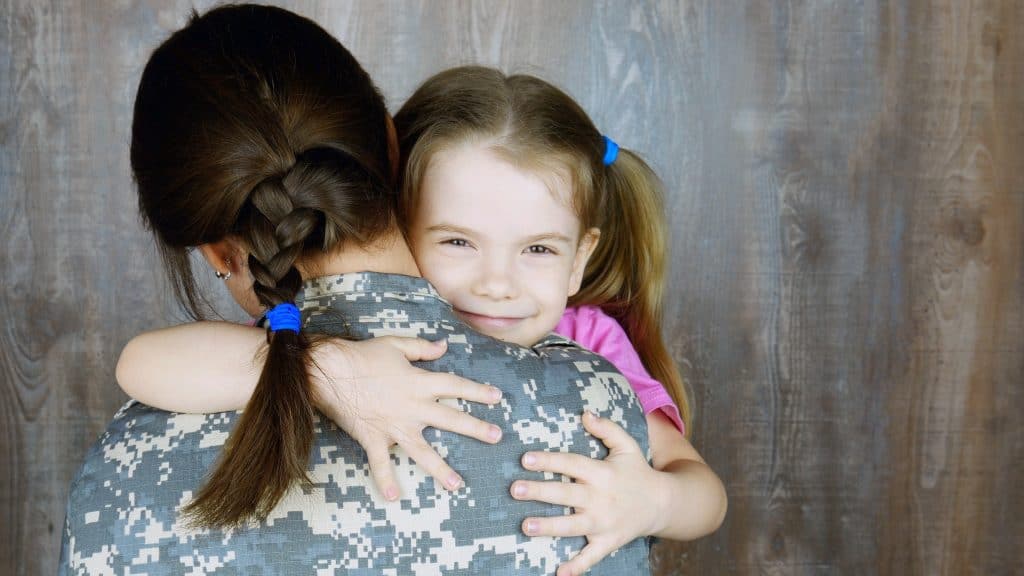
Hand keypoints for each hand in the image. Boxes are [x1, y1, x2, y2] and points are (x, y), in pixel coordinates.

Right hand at [309, 336, 503, 499]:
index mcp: (419, 383)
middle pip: (450, 418)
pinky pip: (380, 463)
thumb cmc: (363, 356)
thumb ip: (422, 348)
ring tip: (458, 485)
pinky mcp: (374, 438)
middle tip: (496, 437)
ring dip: (441, 469)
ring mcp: (394, 426)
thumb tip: (443, 346)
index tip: (498, 397)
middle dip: (475, 428)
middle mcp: (412, 407)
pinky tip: (392, 498)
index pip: (456, 386)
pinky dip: (384, 480)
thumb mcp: (396, 345)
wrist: (330, 372)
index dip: (477, 391)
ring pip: (422, 451)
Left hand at [511, 411, 660, 575]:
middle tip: (514, 489)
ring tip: (525, 526)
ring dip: (548, 526)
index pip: (571, 464)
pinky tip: (559, 573)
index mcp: (602, 473)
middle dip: (540, 492)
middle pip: (566, 494)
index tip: (525, 458)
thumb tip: (584, 413)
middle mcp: (601, 498)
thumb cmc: (637, 472)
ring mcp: (604, 522)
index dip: (549, 460)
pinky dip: (577, 567)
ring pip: (572, 526)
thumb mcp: (627, 445)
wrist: (663, 504)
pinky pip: (591, 556)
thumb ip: (606, 428)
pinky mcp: (607, 541)